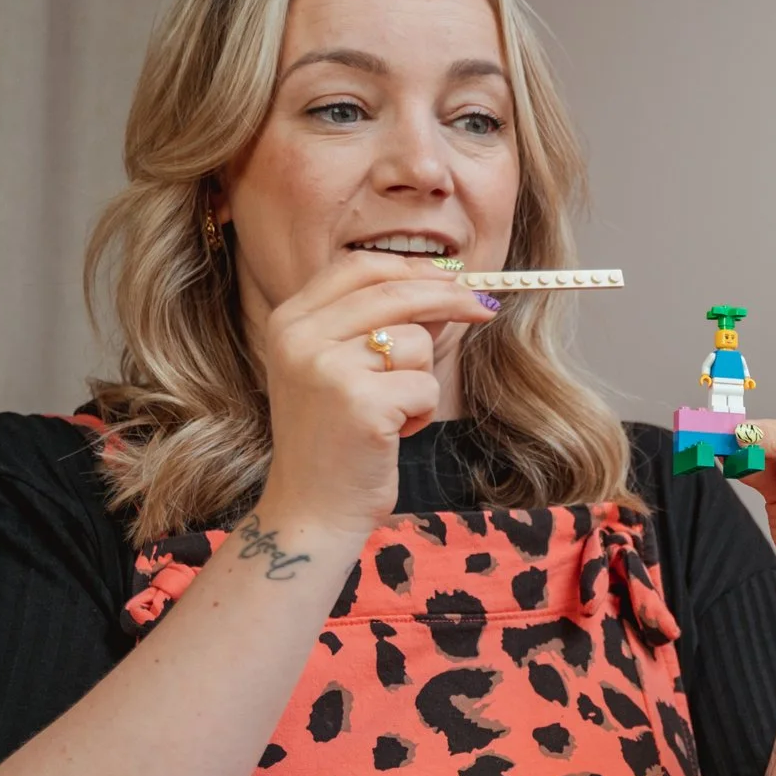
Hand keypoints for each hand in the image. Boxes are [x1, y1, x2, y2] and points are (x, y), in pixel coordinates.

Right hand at [254, 252, 499, 532]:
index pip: (359, 267)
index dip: (413, 268)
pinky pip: (424, 385)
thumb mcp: (343, 370)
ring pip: (416, 341)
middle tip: (484, 308)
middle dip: (450, 298)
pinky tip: (394, 433)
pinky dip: (421, 412)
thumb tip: (446, 292)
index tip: (452, 278)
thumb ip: (381, 327)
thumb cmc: (336, 439)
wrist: (313, 508)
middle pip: (395, 291)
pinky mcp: (360, 402)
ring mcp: (327, 368)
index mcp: (290, 321)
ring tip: (393, 411)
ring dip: (421, 378)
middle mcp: (301, 337)